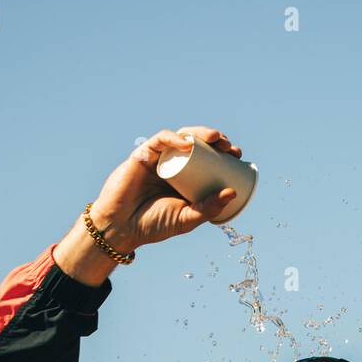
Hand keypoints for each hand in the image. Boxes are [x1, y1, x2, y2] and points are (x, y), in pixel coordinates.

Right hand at [91, 126, 242, 249]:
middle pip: (199, 146)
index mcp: (187, 179)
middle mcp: (174, 165)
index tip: (239, 157)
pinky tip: (187, 143)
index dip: (225, 155)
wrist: (122, 228)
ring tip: (216, 138)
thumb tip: (234, 191)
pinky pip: (160, 140)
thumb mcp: (187, 219)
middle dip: (217, 142)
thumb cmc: (153, 225)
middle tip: (230, 148)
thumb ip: (208, 208)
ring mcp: (159, 158)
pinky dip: (174, 138)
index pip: (209, 161)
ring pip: (182, 138)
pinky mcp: (144, 154)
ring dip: (200, 134)